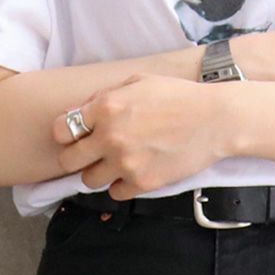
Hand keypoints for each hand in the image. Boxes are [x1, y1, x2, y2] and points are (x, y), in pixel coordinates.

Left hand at [51, 73, 229, 199]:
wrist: (214, 120)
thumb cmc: (178, 96)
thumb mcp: (138, 81)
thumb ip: (105, 96)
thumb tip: (81, 112)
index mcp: (106, 107)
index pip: (61, 130)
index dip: (66, 134)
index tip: (75, 137)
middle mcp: (110, 136)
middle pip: (68, 161)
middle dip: (76, 158)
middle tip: (90, 155)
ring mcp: (125, 162)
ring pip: (89, 181)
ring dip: (98, 173)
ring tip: (115, 164)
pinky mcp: (142, 182)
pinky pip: (115, 193)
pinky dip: (120, 186)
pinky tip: (132, 173)